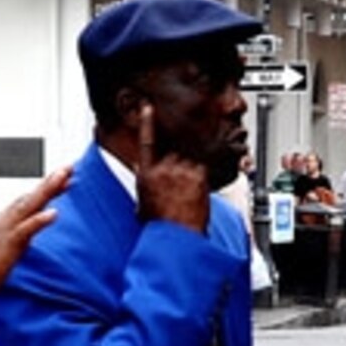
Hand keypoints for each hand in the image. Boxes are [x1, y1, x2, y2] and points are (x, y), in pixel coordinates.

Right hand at [0, 167, 68, 302]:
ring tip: (65, 177)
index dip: (44, 190)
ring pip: (28, 206)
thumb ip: (9, 243)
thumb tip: (21, 241)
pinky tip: (54, 213)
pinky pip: (24, 231)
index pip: (25, 203)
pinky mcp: (4, 247)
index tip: (62, 180)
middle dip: (50, 182)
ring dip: (47, 191)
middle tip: (68, 167)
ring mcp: (2, 232)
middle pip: (29, 198)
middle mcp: (1, 223)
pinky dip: (39, 220)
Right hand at [132, 104, 214, 232]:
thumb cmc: (161, 227)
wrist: (178, 237)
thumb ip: (147, 182)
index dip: (147, 122)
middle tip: (178, 189)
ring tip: (187, 197)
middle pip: (174, 154)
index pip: (146, 141)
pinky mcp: (199, 174)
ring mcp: (182, 170)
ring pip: (190, 162)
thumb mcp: (143, 203)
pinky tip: (196, 195)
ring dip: (190, 174)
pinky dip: (201, 180)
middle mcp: (164, 168)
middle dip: (178, 167)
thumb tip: (145, 172)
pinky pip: (202, 170)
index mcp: (147, 174)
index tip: (148, 108)